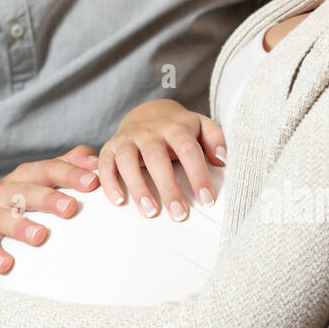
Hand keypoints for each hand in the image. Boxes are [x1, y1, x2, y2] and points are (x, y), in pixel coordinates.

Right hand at [0, 145, 99, 274]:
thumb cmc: (24, 200)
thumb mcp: (43, 180)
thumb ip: (69, 166)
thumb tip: (96, 161)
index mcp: (27, 176)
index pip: (49, 170)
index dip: (70, 174)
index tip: (92, 183)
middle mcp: (6, 191)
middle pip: (27, 192)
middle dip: (48, 199)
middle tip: (70, 208)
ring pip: (4, 218)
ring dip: (21, 227)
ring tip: (39, 237)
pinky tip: (7, 264)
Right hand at [99, 99, 225, 219]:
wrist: (146, 113)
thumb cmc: (179, 130)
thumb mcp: (201, 126)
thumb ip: (215, 138)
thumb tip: (222, 160)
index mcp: (175, 127)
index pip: (188, 150)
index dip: (198, 175)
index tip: (207, 200)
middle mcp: (149, 131)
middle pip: (156, 157)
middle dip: (168, 188)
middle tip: (179, 214)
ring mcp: (127, 138)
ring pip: (128, 161)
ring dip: (138, 187)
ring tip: (150, 212)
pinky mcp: (110, 147)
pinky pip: (106, 164)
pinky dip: (109, 183)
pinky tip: (119, 201)